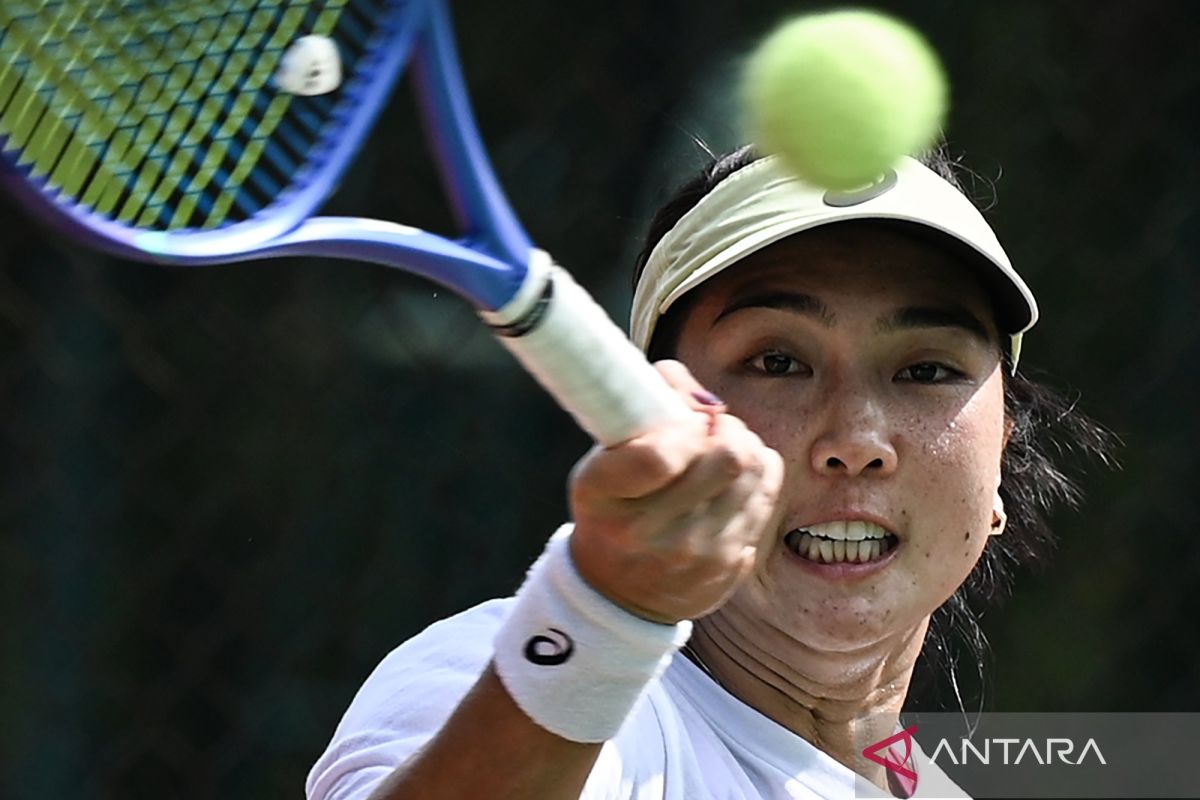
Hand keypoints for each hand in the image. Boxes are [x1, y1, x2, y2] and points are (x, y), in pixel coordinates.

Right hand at [568, 361, 783, 623]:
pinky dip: (757, 479)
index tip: (684, 420)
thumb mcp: (604, 458)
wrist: (619, 594)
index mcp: (606, 498)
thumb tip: (695, 386)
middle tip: (713, 428)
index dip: (685, 423)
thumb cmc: (612, 509)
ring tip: (724, 450)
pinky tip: (732, 483)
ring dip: (747, 448)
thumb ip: (646, 406)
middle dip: (728, 427)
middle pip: (729, 457)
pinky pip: (766, 499)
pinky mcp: (729, 568)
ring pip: (757, 472)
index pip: (661, 454)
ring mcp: (695, 555)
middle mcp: (651, 534)